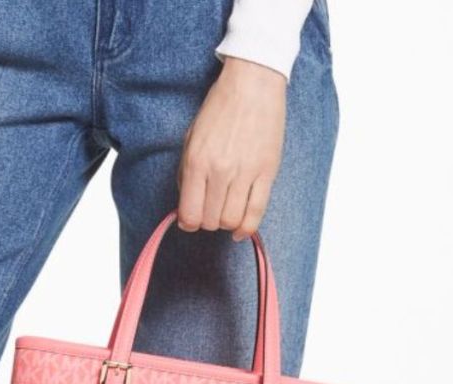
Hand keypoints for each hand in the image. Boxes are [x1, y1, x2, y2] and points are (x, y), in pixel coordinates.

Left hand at [177, 57, 286, 239]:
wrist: (252, 83)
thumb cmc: (219, 108)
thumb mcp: (191, 138)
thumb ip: (185, 173)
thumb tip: (186, 205)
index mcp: (196, 162)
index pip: (189, 214)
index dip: (187, 223)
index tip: (190, 219)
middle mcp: (219, 171)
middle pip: (211, 220)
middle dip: (206, 221)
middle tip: (209, 210)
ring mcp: (245, 173)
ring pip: (232, 220)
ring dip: (225, 223)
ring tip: (224, 212)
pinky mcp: (267, 172)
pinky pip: (256, 212)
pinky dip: (247, 228)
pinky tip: (240, 231)